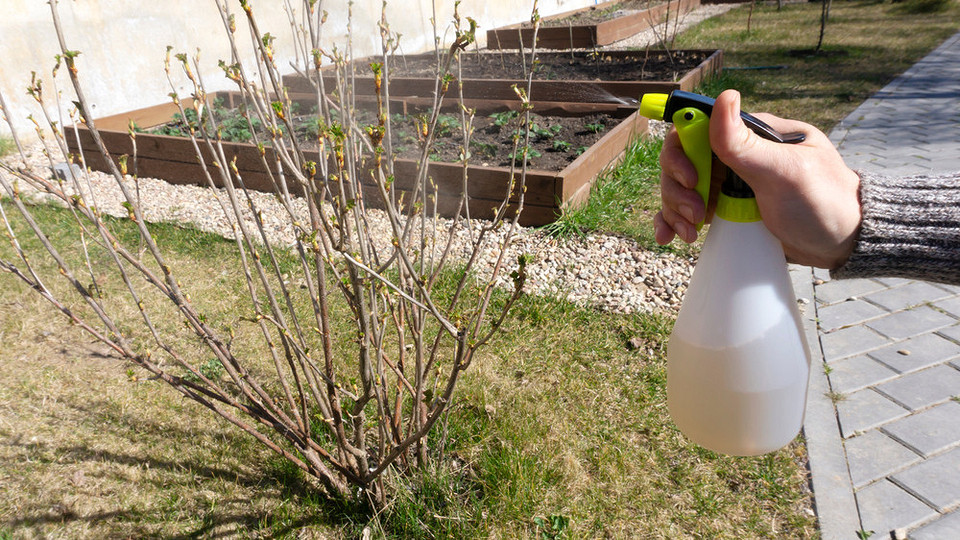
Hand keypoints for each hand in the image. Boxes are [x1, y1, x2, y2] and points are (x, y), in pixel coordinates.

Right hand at [654, 89, 862, 269]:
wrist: (843, 245)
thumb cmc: (824, 203)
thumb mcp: (784, 173)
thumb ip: (746, 142)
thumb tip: (723, 96)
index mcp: (752, 135)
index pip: (697, 127)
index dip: (682, 150)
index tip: (690, 177)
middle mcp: (737, 156)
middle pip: (682, 159)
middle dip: (678, 187)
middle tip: (698, 213)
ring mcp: (730, 184)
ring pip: (680, 187)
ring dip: (674, 208)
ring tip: (691, 232)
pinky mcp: (728, 210)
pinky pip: (688, 210)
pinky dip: (672, 222)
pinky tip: (670, 237)